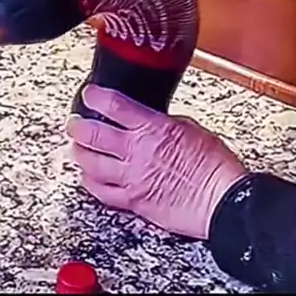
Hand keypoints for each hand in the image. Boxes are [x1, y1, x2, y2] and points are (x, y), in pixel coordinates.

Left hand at [66, 84, 245, 238]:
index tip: (90, 94)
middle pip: (92, 134)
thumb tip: (150, 121)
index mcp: (153, 128)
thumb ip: (164, 123)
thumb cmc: (215, 166)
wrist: (222, 200)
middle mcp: (137, 151)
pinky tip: (88, 177)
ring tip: (77, 148)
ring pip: (91, 163)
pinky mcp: (133, 201)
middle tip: (74, 123)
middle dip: (78, 126)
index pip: (114, 105)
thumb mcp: (192, 129)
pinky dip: (90, 182)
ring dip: (80, 153)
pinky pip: (101, 192)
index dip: (95, 97)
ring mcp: (132, 177)